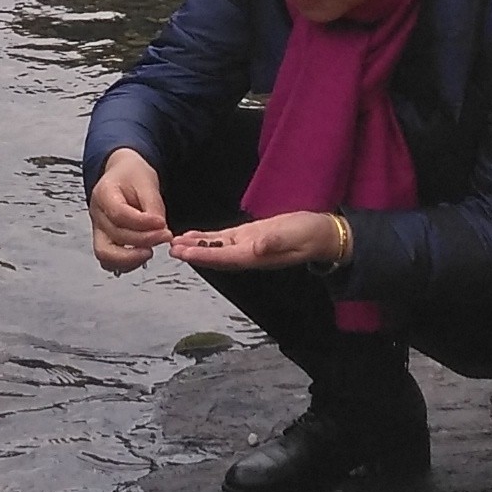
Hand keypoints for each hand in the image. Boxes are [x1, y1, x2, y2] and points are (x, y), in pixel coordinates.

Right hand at [87, 153, 169, 271]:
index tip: (162, 224)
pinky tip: (144, 254)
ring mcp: (98, 231)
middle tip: (165, 237)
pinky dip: (127, 263)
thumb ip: (153, 206)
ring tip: (152, 250)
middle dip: (144, 240)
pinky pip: (110, 261)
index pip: (119, 214)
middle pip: (116, 235)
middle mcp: (96, 215)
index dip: (142, 223)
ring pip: (106, 255)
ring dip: (132, 258)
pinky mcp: (105, 242)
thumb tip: (160, 230)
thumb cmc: (132, 176)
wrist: (122, 174)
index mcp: (103, 193)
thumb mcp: (146, 181)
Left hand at [167, 211, 343, 272]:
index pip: (225, 258)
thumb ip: (276, 242)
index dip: (205, 255)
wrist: (321, 233)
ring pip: (216, 247)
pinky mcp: (249, 236)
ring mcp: (246, 246)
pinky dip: (207, 237)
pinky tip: (192, 235)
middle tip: (170, 249)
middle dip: (193, 253)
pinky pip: (223, 238)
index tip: (186, 253)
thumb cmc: (309, 234)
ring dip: (196, 246)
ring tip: (175, 242)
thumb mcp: (295, 236)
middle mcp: (247, 254)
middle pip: (215, 256)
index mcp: (256, 256)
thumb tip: (258, 248)